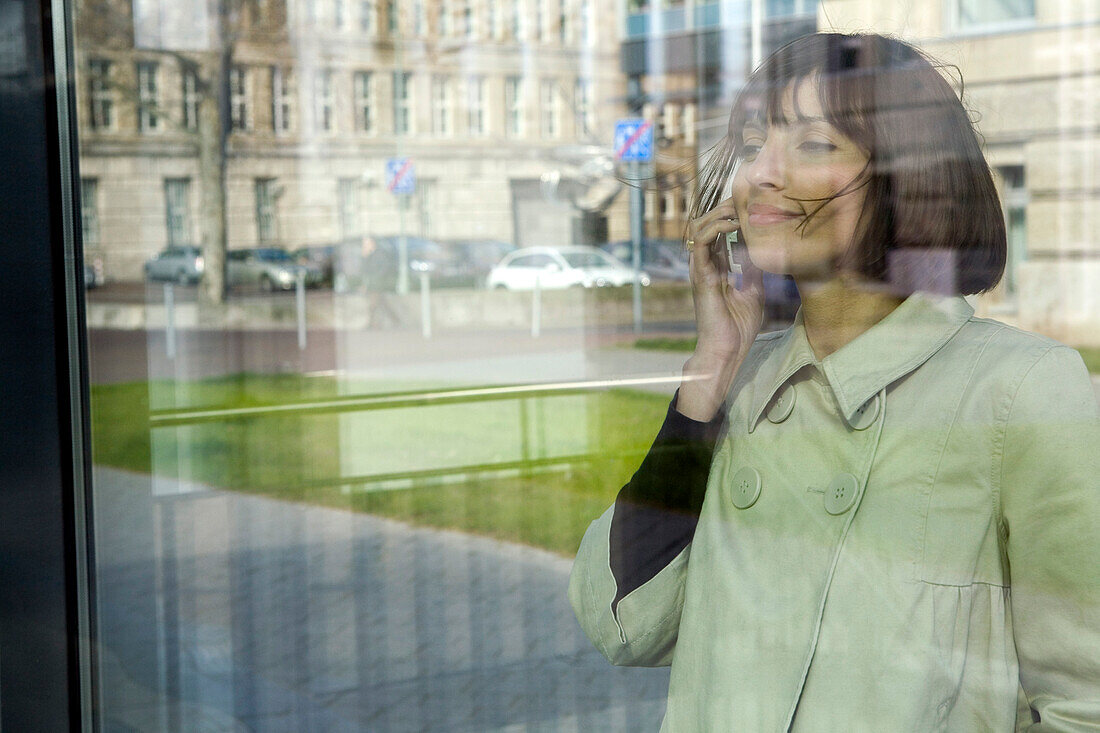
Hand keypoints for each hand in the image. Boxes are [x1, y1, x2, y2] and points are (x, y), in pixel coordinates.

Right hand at [678, 197, 764, 420]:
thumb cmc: (739, 327)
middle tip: (748, 202)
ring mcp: (700, 268)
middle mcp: (705, 263)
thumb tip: (765, 251)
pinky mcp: (700, 274)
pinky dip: (716, 228)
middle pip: (707, 222)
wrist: (727, 349)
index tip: (754, 207)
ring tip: (740, 209)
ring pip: (700, 226)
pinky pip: (701, 241)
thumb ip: (754, 270)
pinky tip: (734, 224)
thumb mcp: (755, 290)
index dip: (733, 215)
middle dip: (725, 207)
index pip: (719, 230)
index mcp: (717, 266)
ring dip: (719, 213)